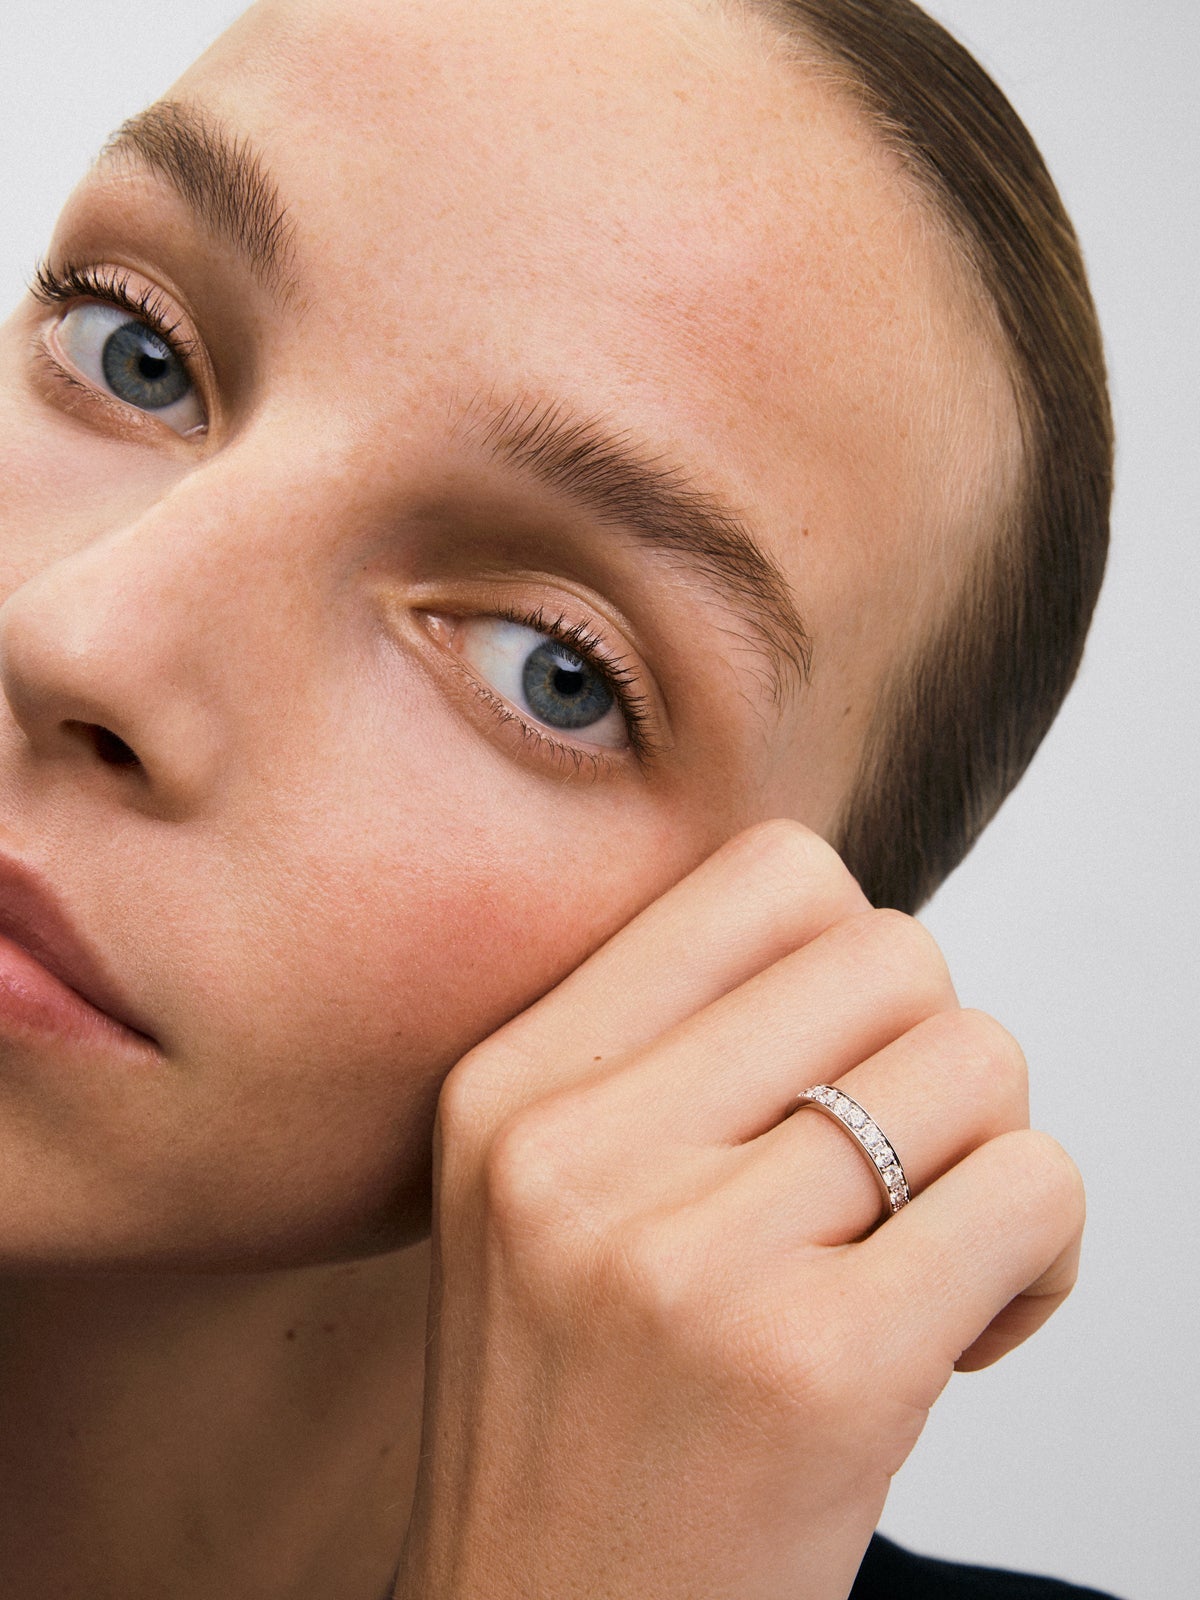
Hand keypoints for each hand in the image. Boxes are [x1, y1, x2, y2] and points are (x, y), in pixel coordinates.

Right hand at [394, 822, 1083, 1599]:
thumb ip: (668, 1054)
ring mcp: (692, 1260)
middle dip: (932, 1057)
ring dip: (992, 1159)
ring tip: (924, 1263)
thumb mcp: (540, 1199)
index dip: (849, 956)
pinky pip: (1034, 1189)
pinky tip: (966, 1334)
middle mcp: (579, 1153)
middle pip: (894, 952)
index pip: (771, 876)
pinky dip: (1042, 1255)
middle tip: (889, 1176)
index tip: (833, 1064)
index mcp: (510, 1088)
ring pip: (980, 1060)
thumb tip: (867, 945)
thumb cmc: (583, 1423)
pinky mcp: (820, 1369)